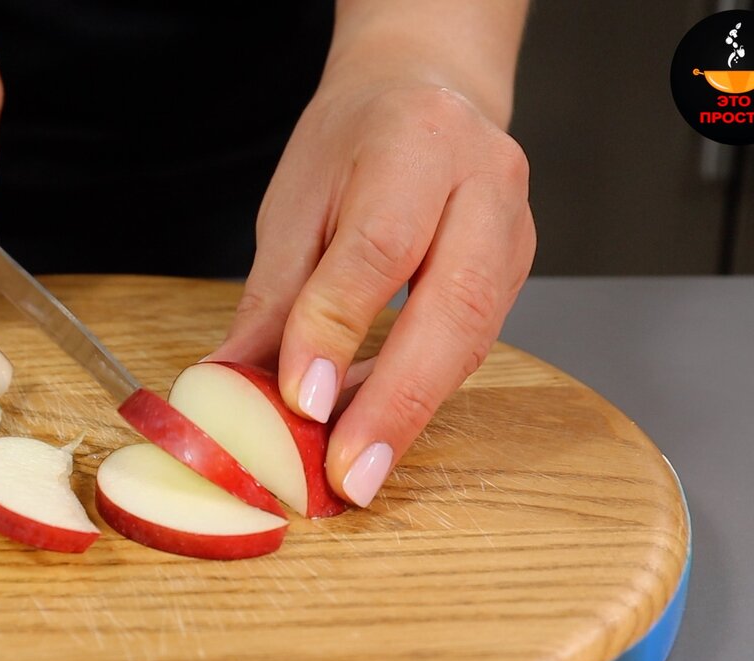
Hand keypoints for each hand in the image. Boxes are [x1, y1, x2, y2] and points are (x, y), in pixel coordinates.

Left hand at [210, 51, 534, 507]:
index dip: (337, 330)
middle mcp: (483, 182)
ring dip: (414, 410)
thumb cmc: (354, 140)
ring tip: (360, 469)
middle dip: (398, 401)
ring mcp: (515, 226)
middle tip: (351, 474)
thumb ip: (275, 296)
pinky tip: (379, 425)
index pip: (378, 248)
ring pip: (474, 335)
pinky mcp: (519, 267)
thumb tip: (234, 385)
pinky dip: (425, 391)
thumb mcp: (295, 202)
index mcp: (415, 143)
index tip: (299, 400)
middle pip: (452, 305)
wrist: (426, 93)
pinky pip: (474, 341)